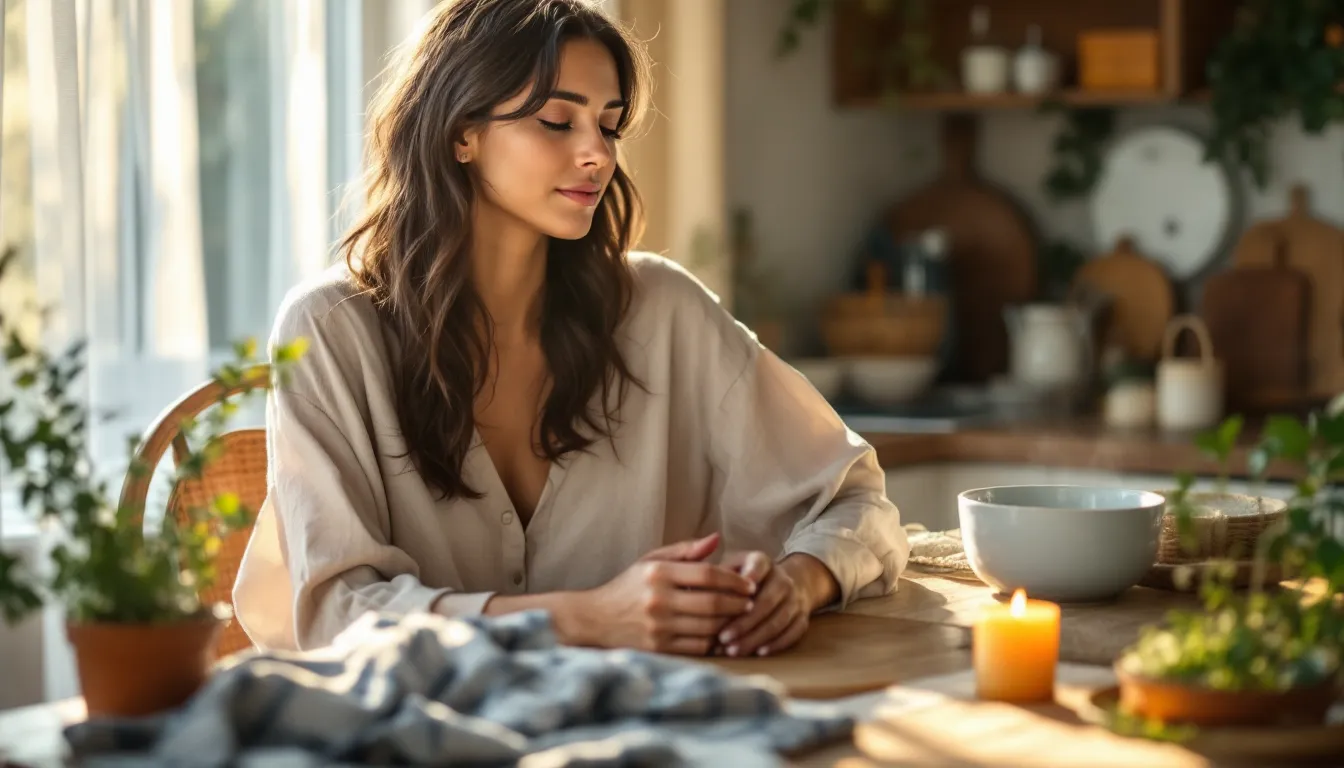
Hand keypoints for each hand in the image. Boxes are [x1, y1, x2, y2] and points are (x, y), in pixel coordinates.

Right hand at [573, 533, 756, 654]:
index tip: (748, 584)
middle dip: (738, 603)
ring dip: (730, 624)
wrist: (595, 620)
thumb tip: (717, 539)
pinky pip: (698, 646)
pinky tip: (722, 636)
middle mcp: (658, 599)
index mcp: (658, 572)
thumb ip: (685, 551)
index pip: (707, 573)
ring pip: (709, 626)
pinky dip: (715, 642)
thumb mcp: (651, 561)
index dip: (733, 579)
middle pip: (712, 602)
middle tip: (750, 603)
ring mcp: (658, 626)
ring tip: (740, 619)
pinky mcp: (659, 648)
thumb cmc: (628, 587)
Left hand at [713, 551, 808, 656]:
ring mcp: (795, 599)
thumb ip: (715, 575)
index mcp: (763, 561)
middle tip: (723, 637)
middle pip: (767, 601)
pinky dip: (776, 644)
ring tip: (733, 650)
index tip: (732, 594)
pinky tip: (758, 653)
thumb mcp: (731, 567)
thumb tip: (694, 590)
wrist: (783, 583)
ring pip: (778, 620)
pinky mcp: (802, 618)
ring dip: (755, 637)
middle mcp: (783, 578)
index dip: (747, 578)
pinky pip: (792, 633)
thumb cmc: (743, 578)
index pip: (758, 566)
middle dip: (744, 622)